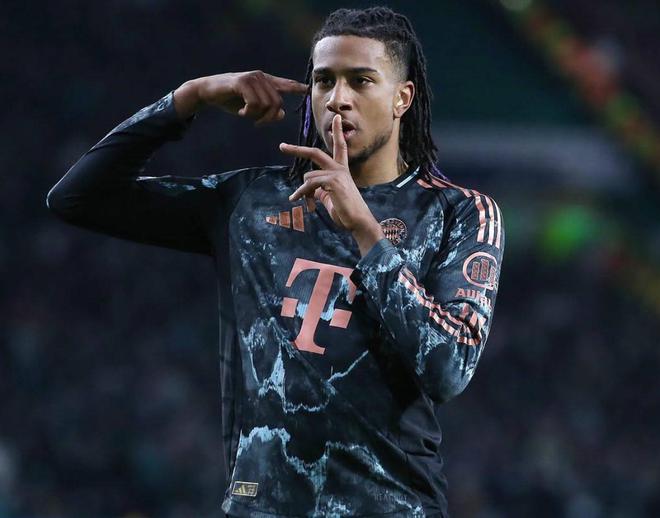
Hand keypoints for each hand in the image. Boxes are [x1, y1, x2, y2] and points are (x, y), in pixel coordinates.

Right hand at [197, 70, 308, 126]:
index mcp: (265, 81)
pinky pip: (255, 103)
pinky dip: (249, 112)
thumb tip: (282, 115)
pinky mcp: (242, 82)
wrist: (207, 92)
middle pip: (278, 103)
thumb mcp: (250, 108)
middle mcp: (261, 77)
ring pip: (267, 104)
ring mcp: (252, 78)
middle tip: (257, 123)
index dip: (296, 87)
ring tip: (246, 115)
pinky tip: (242, 112)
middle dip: (269, 118)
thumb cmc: (230, 100)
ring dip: (257, 116)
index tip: (307, 89)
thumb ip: (266, 111)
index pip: (285, 84)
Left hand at [279, 114, 374, 231]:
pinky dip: (302, 194)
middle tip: (281, 146)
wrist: (357, 221)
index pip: (340, 146)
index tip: (336, 117)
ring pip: (308, 177)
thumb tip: (309, 189)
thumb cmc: (346, 212)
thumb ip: (320, 190)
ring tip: (307, 205)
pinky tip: (301, 202)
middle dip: (297, 149)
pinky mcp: (333, 182)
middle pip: (316, 153)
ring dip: (303, 192)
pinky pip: (309, 184)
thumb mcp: (330, 198)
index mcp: (341, 170)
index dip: (338, 131)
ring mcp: (337, 174)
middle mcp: (340, 169)